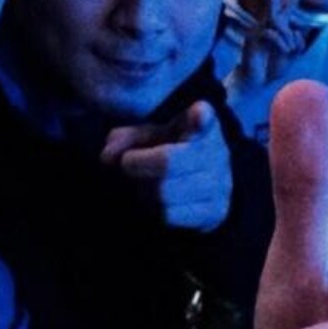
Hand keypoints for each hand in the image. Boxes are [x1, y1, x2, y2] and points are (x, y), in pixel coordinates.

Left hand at [100, 101, 231, 230]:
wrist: (194, 182)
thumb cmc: (164, 149)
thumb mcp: (143, 136)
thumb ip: (123, 140)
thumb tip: (107, 157)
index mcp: (200, 120)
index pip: (203, 117)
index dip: (199, 117)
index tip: (198, 113)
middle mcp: (216, 150)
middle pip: (168, 162)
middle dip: (138, 164)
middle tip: (127, 163)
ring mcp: (220, 182)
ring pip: (166, 193)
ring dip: (144, 190)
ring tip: (143, 182)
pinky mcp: (216, 211)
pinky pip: (171, 215)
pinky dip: (155, 210)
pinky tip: (156, 201)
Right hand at [240, 0, 306, 85]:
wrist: (256, 80)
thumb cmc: (272, 66)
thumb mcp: (292, 53)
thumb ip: (298, 40)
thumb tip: (296, 29)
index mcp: (280, 26)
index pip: (289, 5)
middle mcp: (270, 23)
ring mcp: (260, 29)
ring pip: (281, 23)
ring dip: (289, 41)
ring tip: (285, 54)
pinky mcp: (254, 36)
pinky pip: (275, 35)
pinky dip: (282, 46)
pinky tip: (277, 53)